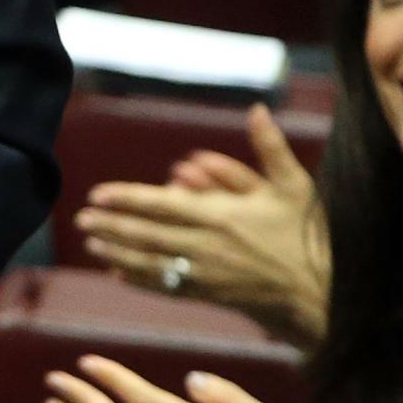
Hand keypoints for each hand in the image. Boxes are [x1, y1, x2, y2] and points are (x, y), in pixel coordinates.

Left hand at [75, 103, 329, 344]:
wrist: (321, 292)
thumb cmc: (308, 235)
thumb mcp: (294, 185)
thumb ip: (270, 147)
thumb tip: (257, 108)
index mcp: (221, 216)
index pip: (162, 205)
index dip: (127, 200)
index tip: (98, 195)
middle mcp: (208, 246)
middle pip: (148, 235)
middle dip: (111, 227)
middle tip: (81, 220)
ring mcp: (207, 273)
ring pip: (152, 263)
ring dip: (118, 253)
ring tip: (91, 245)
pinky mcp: (211, 294)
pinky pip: (168, 287)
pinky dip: (142, 280)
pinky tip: (120, 274)